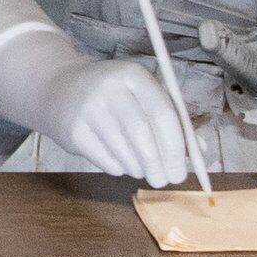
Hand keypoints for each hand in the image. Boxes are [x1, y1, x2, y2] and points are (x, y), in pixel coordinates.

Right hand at [0, 32, 195, 186]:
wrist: (56, 89)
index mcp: (133, 75)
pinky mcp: (72, 131)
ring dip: (139, 168)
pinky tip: (120, 161)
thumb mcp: (141, 96)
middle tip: (165, 181)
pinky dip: (119, 168)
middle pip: (142, 135)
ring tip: (142, 169)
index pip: (163, 114)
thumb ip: (172, 120)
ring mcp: (88, 109)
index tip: (182, 171)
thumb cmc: (111, 96)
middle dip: (158, 164)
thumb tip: (200, 152)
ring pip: (124, 152)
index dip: (176, 147)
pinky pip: (105, 160)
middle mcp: (109, 88)